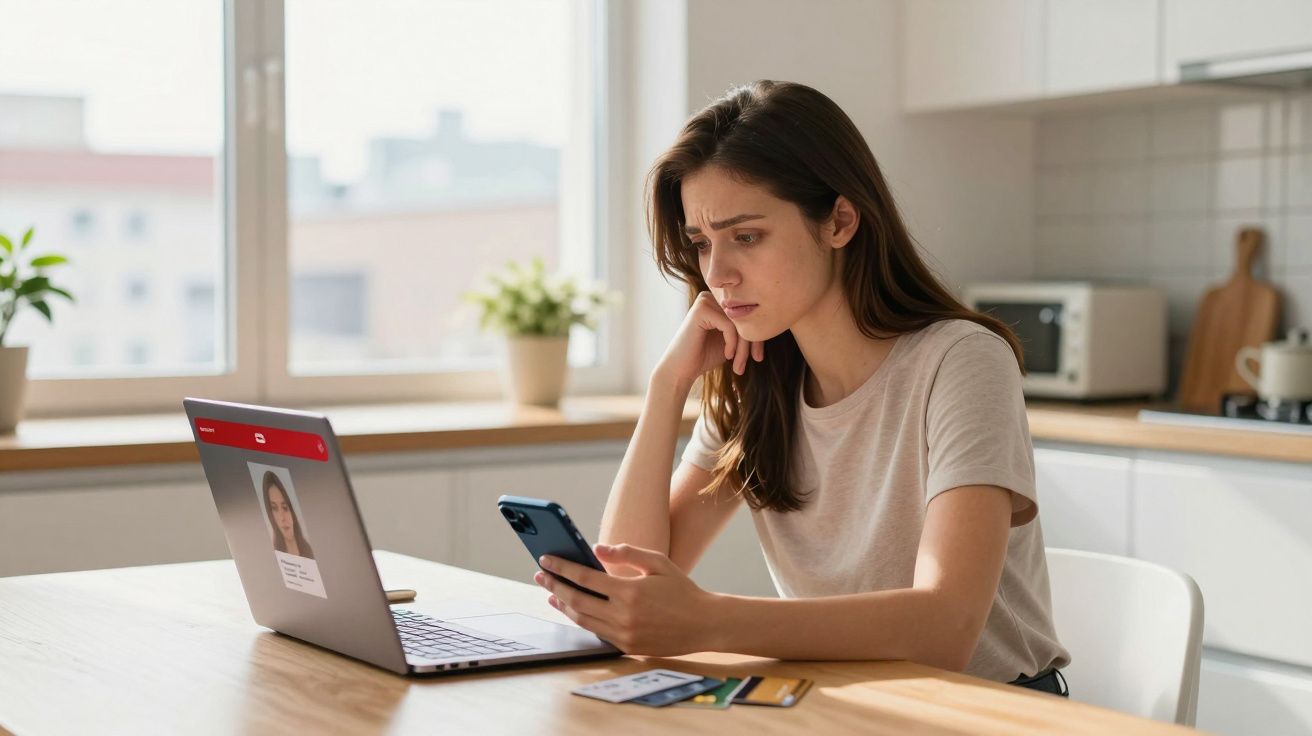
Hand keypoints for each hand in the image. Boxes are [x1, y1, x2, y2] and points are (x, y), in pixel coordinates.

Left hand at [534, 543, 718, 656]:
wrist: (705, 624)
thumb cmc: (682, 590)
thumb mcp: (658, 562)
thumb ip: (627, 553)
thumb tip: (597, 549)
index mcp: (630, 591)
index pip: (585, 577)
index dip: (562, 568)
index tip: (546, 560)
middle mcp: (624, 615)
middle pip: (577, 600)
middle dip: (555, 586)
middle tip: (541, 576)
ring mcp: (624, 634)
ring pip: (583, 620)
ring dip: (564, 606)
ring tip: (552, 594)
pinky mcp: (628, 646)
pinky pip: (597, 633)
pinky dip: (582, 620)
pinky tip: (575, 610)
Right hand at [653, 292, 764, 390]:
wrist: (682, 369)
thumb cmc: (705, 356)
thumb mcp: (732, 342)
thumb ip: (746, 330)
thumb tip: (771, 323)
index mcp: (718, 301)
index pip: (746, 314)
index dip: (757, 335)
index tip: (759, 356)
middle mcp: (711, 296)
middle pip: (744, 316)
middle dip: (752, 341)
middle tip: (755, 361)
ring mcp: (705, 300)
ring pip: (739, 321)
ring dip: (743, 346)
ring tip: (739, 365)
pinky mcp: (701, 309)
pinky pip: (729, 325)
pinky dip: (732, 343)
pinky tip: (727, 355)